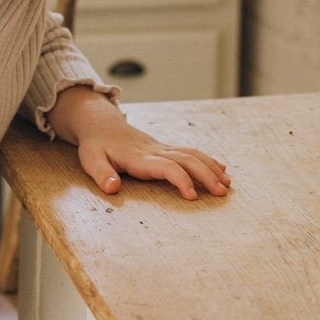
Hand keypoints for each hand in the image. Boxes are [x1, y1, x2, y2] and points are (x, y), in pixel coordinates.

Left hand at [47, 84, 230, 199]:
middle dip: (206, 175)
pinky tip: (221, 169)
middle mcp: (155, 150)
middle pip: (186, 160)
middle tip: (221, 193)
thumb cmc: (96, 146)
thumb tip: (113, 188)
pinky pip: (190, 152)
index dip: (180, 180)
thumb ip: (103, 175)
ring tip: (227, 184)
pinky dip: (208, 160)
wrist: (101, 124)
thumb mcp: (92, 160)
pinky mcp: (165, 148)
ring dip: (211, 168)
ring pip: (192, 154)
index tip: (192, 196)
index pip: (166, 167)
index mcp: (140, 157)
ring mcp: (162, 148)